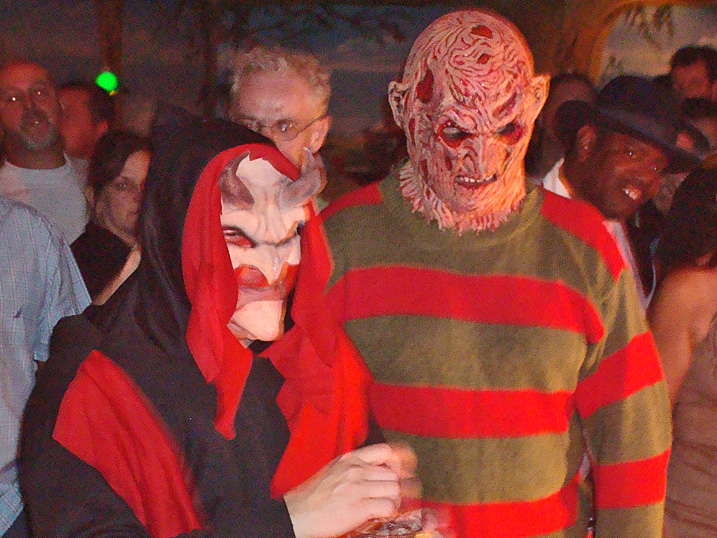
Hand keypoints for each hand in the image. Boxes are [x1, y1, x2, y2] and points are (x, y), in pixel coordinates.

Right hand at [284, 443, 419, 537]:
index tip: (404, 469)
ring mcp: (358, 488)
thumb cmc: (313, 496)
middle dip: (397, 487)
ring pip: (395, 489)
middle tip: (393, 496)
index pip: (386, 451)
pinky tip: (381, 514)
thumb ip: (355, 467)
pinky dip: (390, 512)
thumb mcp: (334, 470)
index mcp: (350, 459)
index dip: (401, 461)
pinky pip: (389, 506)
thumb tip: (378, 471)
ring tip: (386, 507)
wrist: (297, 514)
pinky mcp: (359, 507)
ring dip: (394, 501)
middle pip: (394, 474)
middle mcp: (356, 470)